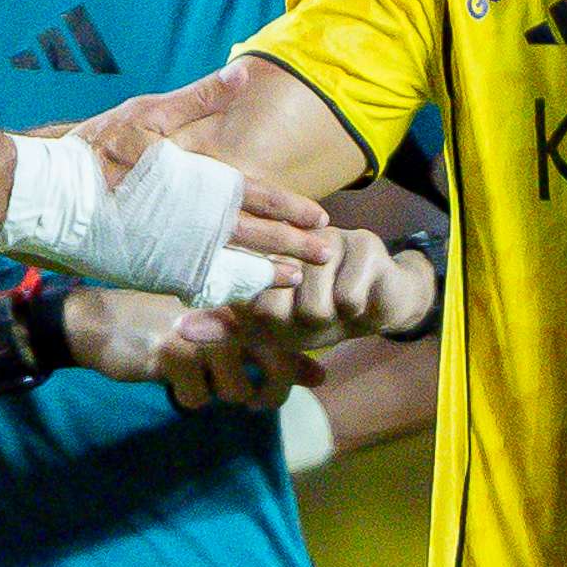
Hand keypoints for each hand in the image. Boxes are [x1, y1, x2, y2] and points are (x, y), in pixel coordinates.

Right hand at [73, 287, 328, 411]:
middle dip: (269, 394)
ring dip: (219, 394)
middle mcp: (230, 310)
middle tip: (253, 402)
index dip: (288, 372)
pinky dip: (188, 397)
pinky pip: (200, 397)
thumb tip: (319, 376)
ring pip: (238, 388)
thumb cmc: (166, 324)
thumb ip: (271, 351)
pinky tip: (172, 378)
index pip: (291, 340)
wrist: (100, 321)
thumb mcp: (222, 334)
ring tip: (198, 378)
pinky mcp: (175, 351)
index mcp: (243, 301)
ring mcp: (204, 329)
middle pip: (278, 363)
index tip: (269, 386)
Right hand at [75, 65, 332, 279]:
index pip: (255, 194)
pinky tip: (243, 295)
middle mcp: (189, 220)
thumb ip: (199, 99)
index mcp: (194, 180)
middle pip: (253, 234)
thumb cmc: (92, 149)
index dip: (289, 207)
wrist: (41, 196)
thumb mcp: (146, 113)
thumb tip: (243, 73)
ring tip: (296, 278)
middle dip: (292, 245)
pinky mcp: (150, 272)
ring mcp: (170, 251)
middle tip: (327, 254)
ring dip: (265, 272)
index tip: (319, 216)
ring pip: (231, 265)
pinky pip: (197, 283)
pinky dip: (224, 289)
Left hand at [249, 227, 425, 344]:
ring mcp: (325, 237)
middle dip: (298, 326)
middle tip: (316, 315)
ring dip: (330, 320)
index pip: (244, 302)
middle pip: (274, 310)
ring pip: (313, 307)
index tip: (286, 321)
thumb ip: (232, 326)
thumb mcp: (274, 326)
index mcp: (261, 254)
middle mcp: (288, 238)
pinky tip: (361, 300)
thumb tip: (184, 329)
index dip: (268, 324)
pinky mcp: (363, 243)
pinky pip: (347, 299)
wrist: (382, 302)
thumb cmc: (321, 314)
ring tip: (339, 307)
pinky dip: (355, 313)